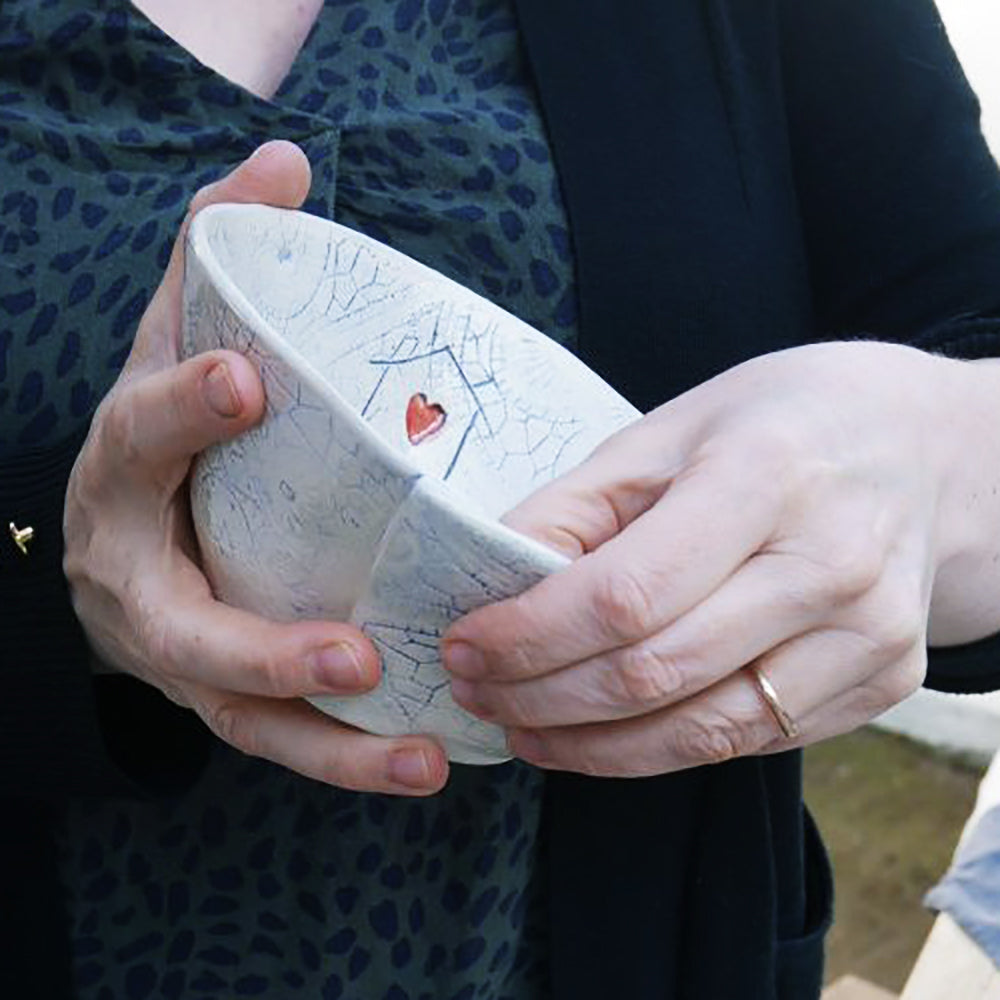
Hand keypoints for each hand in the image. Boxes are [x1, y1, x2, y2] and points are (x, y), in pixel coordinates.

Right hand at [64, 142, 447, 794]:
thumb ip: (221, 254)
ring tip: (422, 759)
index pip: (137, 439)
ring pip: (242, 717)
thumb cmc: (167, 434)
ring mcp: (182, 655)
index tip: (247, 380)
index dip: (180, 410)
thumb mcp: (177, 338)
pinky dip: (350, 758)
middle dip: (265, 650)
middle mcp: (139, 580)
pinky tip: (428, 763)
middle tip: (354, 657)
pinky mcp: (227, 697)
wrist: (123, 531)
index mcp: (123, 476)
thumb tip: (287, 160)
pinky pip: (284, 739)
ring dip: (332, 746)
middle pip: (186, 633)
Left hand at [441, 342, 998, 776]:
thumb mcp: (673, 429)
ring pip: (700, 730)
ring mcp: (868, 636)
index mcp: (767, 477)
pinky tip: (602, 734)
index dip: (529, 636)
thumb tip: (491, 573)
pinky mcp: (882, 684)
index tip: (466, 645)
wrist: (928, 452)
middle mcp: (830, 565)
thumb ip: (579, 505)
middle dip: (541, 695)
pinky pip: (747, 741)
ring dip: (589, 745)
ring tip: (523, 726)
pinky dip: (658, 750)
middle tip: (477, 691)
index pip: (625, 594)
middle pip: (653, 672)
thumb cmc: (786, 425)